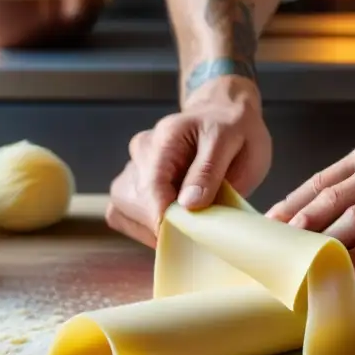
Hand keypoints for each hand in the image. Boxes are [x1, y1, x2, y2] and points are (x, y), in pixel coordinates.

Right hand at [107, 77, 272, 246]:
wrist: (224, 114)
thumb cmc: (233, 128)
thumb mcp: (233, 143)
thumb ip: (210, 171)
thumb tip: (188, 204)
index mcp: (168, 137)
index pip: (152, 186)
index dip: (165, 220)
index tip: (185, 240)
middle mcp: (142, 150)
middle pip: (131, 201)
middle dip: (160, 226)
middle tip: (194, 237)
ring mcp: (133, 165)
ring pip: (121, 208)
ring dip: (148, 228)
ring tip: (183, 231)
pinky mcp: (132, 181)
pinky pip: (121, 212)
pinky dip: (141, 227)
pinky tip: (169, 226)